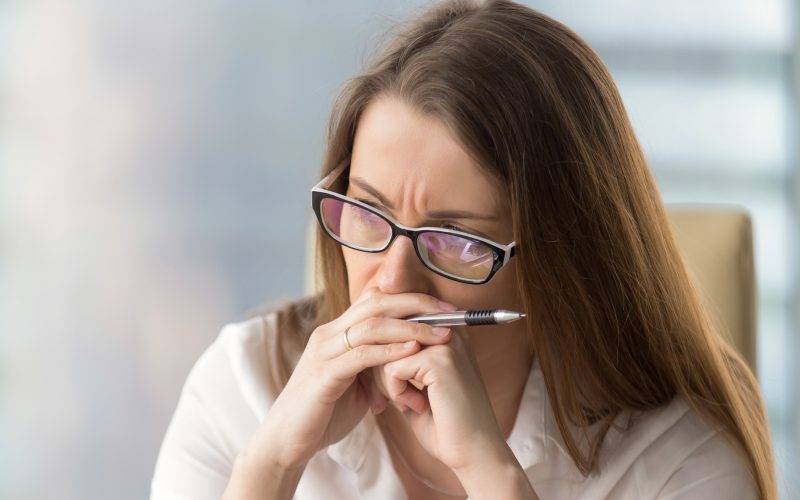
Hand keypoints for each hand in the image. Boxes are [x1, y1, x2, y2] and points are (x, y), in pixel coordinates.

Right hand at [238, 288, 456, 471]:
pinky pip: (362, 354)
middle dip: (417, 305)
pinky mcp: (324, 374)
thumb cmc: (324, 413)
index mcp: (337, 331)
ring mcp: (324, 351)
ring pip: (371, 324)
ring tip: (441, 334)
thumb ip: (376, 366)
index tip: (445, 310)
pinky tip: (413, 351)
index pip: (376, 300)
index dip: (412, 299)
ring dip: (411, 326)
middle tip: (451, 314)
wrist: (288, 441)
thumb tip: (407, 360)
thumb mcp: (357, 382)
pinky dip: (390, 350)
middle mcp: (329, 333)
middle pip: (377, 302)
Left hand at [373, 328, 508, 471]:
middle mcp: (448, 329)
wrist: (475, 453)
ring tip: (411, 403)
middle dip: (380, 372)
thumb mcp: (417, 384)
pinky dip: (396, 393)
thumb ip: (399, 361)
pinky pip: (391, 369)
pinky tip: (417, 406)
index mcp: (445, 330)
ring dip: (388, 384)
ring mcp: (446, 342)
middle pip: (388, 337)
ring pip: (386, 352)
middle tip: (394, 400)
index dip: (383, 359)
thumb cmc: (446, 423)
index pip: (394, 328)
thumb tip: (366, 347)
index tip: (388, 389)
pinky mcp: (440, 360)